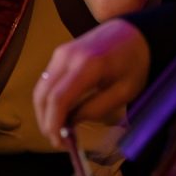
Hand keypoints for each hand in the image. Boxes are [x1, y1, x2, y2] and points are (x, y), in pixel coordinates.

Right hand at [33, 19, 150, 148]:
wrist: (134, 31)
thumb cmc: (135, 63)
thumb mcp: (124, 92)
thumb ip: (96, 109)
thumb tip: (70, 124)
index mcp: (88, 65)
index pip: (59, 98)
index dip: (54, 123)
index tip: (60, 143)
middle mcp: (67, 56)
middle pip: (43, 94)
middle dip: (46, 121)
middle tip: (58, 142)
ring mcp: (61, 52)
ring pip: (41, 88)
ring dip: (44, 112)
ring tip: (58, 130)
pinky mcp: (59, 53)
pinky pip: (47, 80)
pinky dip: (48, 99)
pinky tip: (59, 113)